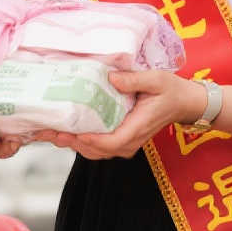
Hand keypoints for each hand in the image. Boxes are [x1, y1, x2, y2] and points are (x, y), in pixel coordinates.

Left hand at [45, 69, 202, 159]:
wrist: (183, 102)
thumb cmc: (171, 91)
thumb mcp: (156, 79)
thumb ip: (134, 79)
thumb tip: (112, 79)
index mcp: (137, 128)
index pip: (110, 142)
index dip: (88, 140)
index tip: (70, 132)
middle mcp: (129, 141)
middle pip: (96, 150)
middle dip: (71, 142)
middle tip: (48, 131)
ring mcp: (125, 143)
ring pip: (94, 151)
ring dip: (72, 144)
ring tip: (49, 132)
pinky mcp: (121, 139)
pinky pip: (98, 147)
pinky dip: (80, 142)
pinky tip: (65, 131)